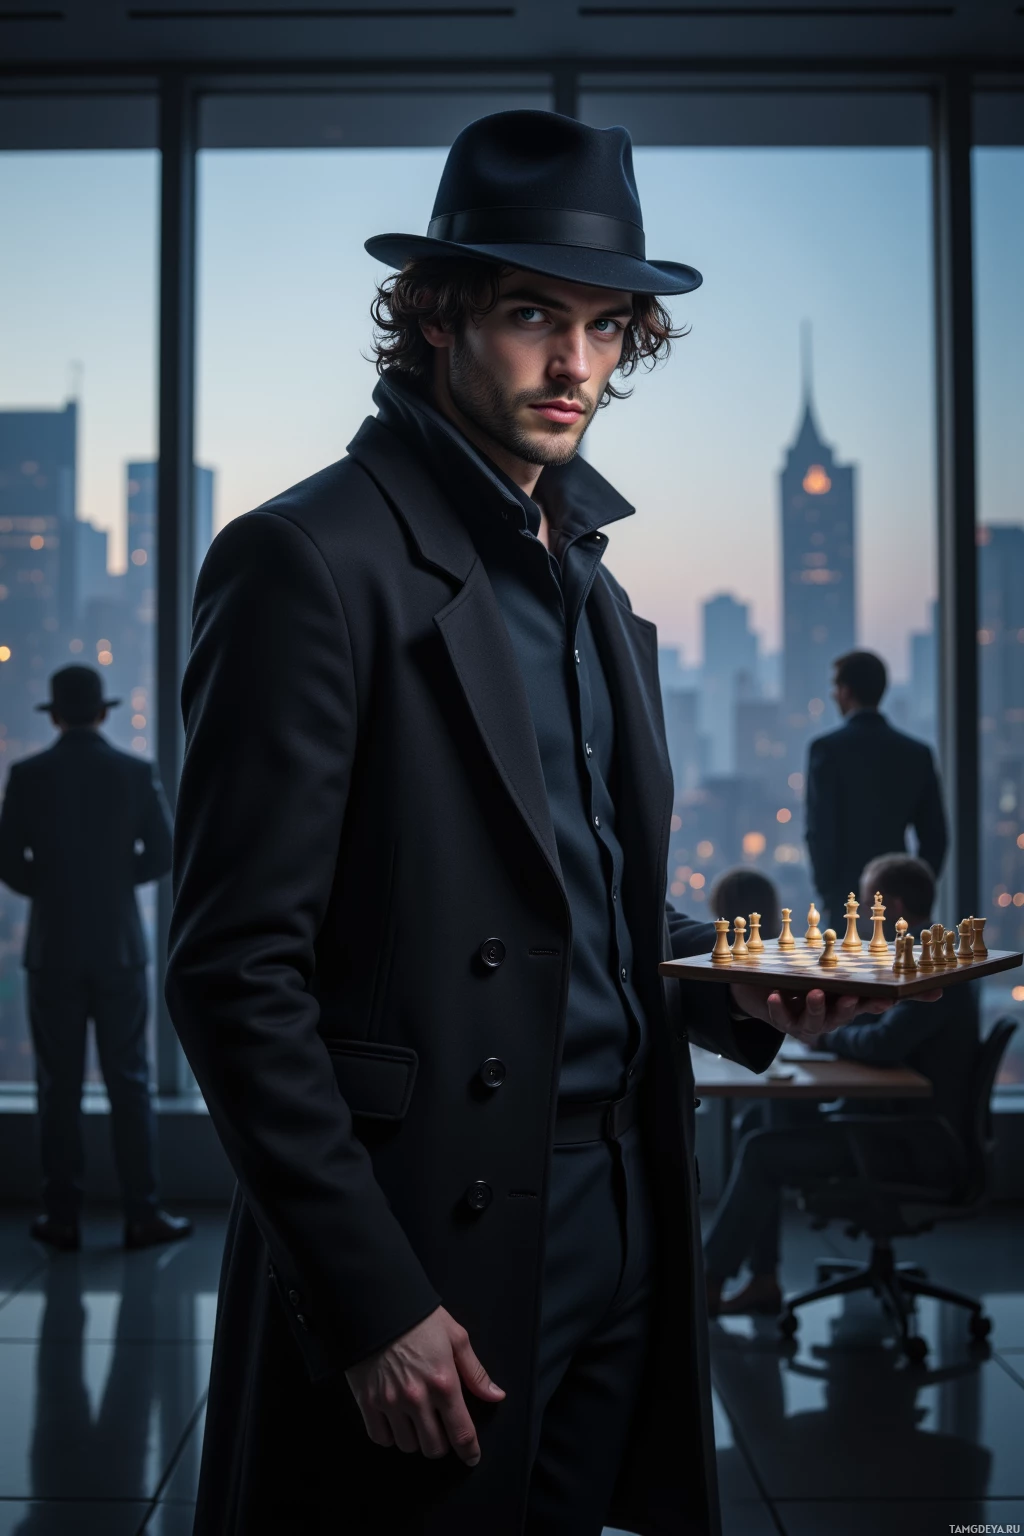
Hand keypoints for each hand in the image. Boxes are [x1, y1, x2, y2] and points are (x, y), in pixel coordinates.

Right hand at [345, 1305, 504, 1466]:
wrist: (378, 1303)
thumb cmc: (419, 1318)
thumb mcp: (456, 1337)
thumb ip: (476, 1372)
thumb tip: (496, 1396)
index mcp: (444, 1382)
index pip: (461, 1433)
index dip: (470, 1451)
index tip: (472, 1457)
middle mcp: (417, 1398)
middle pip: (434, 1447)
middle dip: (442, 1444)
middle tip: (441, 1429)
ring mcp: (390, 1402)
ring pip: (408, 1446)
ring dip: (416, 1439)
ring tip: (417, 1421)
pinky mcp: (368, 1402)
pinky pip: (381, 1438)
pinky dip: (390, 1435)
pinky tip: (396, 1421)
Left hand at [729, 983, 939, 1045]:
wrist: (767, 989)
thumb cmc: (812, 979)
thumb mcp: (840, 971)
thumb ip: (873, 972)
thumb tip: (927, 979)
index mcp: (847, 1002)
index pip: (868, 1003)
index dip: (879, 1003)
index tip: (888, 1000)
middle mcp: (831, 1016)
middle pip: (844, 1015)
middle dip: (849, 1008)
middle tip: (851, 997)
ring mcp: (808, 1022)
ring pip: (816, 1021)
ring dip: (817, 1008)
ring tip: (815, 993)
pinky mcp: (784, 1021)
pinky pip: (782, 1018)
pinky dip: (779, 1009)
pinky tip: (775, 996)